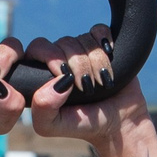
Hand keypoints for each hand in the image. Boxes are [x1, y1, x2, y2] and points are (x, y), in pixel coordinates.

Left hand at [24, 29, 149, 156]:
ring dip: (96, 62)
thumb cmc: (83, 124)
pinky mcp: (101, 45)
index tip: (66, 77)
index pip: (38, 48)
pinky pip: (99, 30)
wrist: (119, 122)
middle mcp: (60, 59)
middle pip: (63, 42)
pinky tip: (110, 55)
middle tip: (87, 87)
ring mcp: (81, 51)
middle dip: (79, 66)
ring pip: (83, 39)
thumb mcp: (53, 126)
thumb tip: (55, 82)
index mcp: (42, 73)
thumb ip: (42, 109)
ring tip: (101, 83)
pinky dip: (104, 41)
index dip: (51, 57)